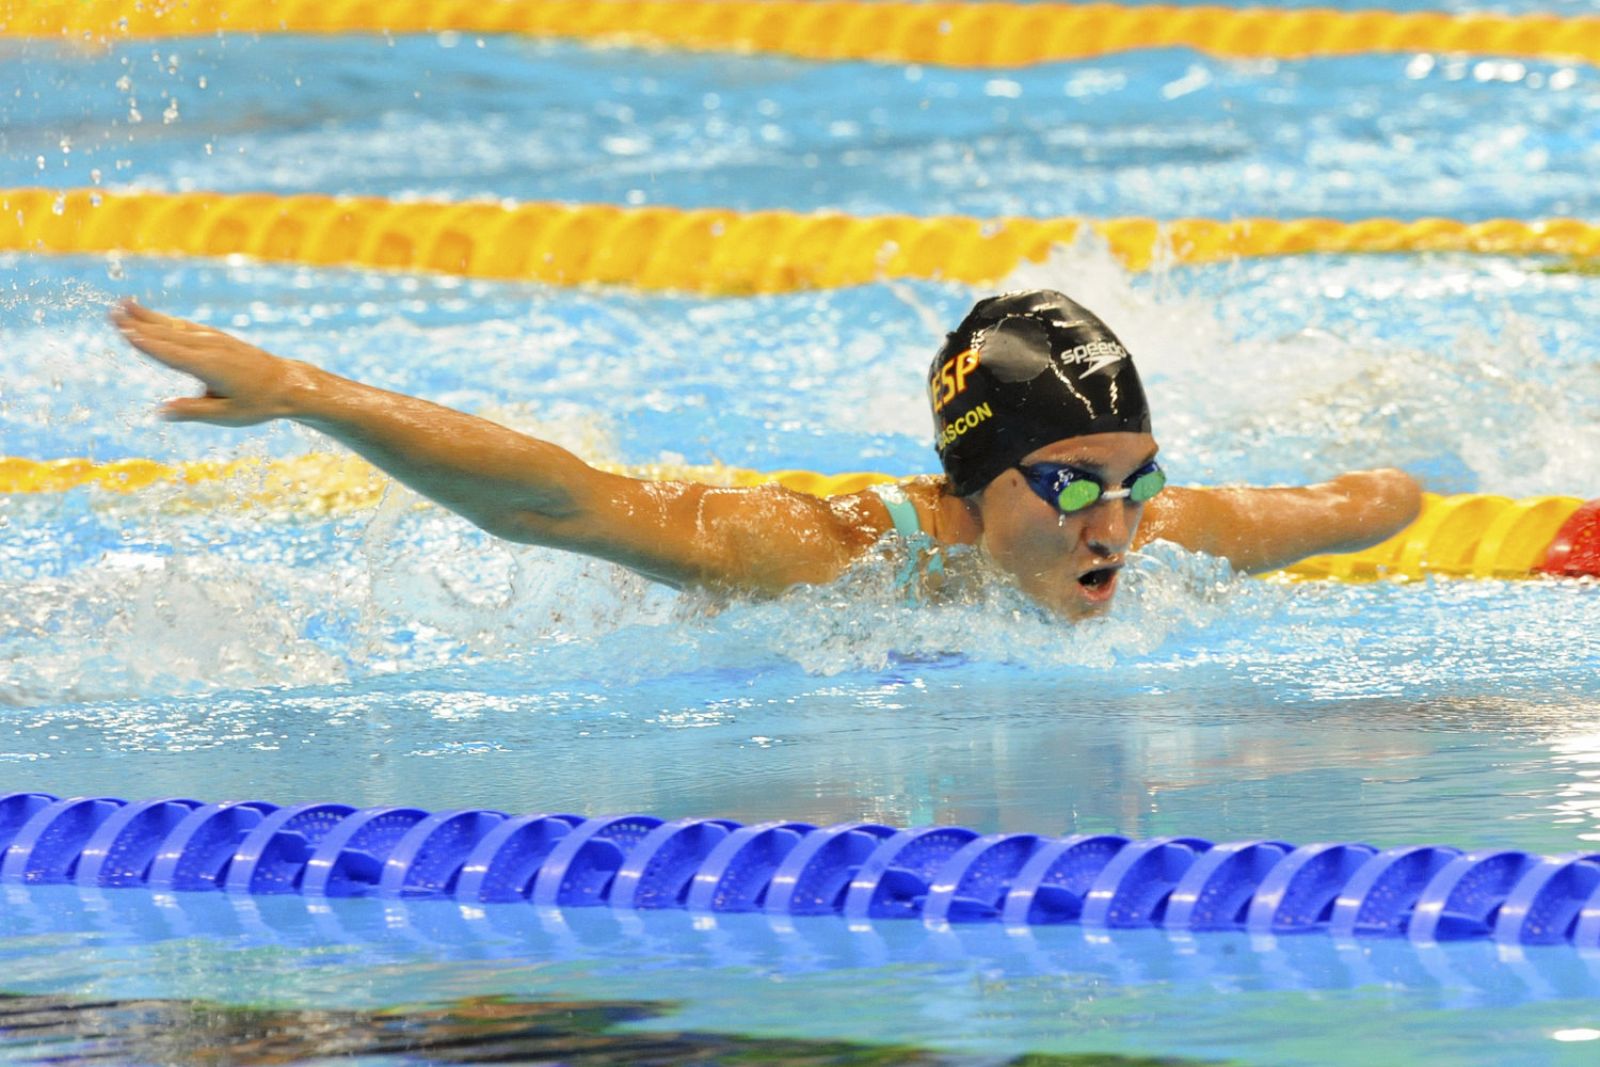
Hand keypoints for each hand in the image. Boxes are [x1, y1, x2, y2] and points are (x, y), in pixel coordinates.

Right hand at [111, 300, 306, 425]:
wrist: (288, 385)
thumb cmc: (258, 404)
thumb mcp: (227, 415)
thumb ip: (192, 411)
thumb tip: (160, 411)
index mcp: (210, 366)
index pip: (171, 354)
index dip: (146, 343)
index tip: (123, 332)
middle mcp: (211, 348)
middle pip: (168, 334)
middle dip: (139, 324)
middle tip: (111, 314)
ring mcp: (215, 339)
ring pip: (176, 326)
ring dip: (149, 316)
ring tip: (124, 304)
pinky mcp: (219, 338)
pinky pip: (187, 326)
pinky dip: (167, 319)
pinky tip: (154, 316)